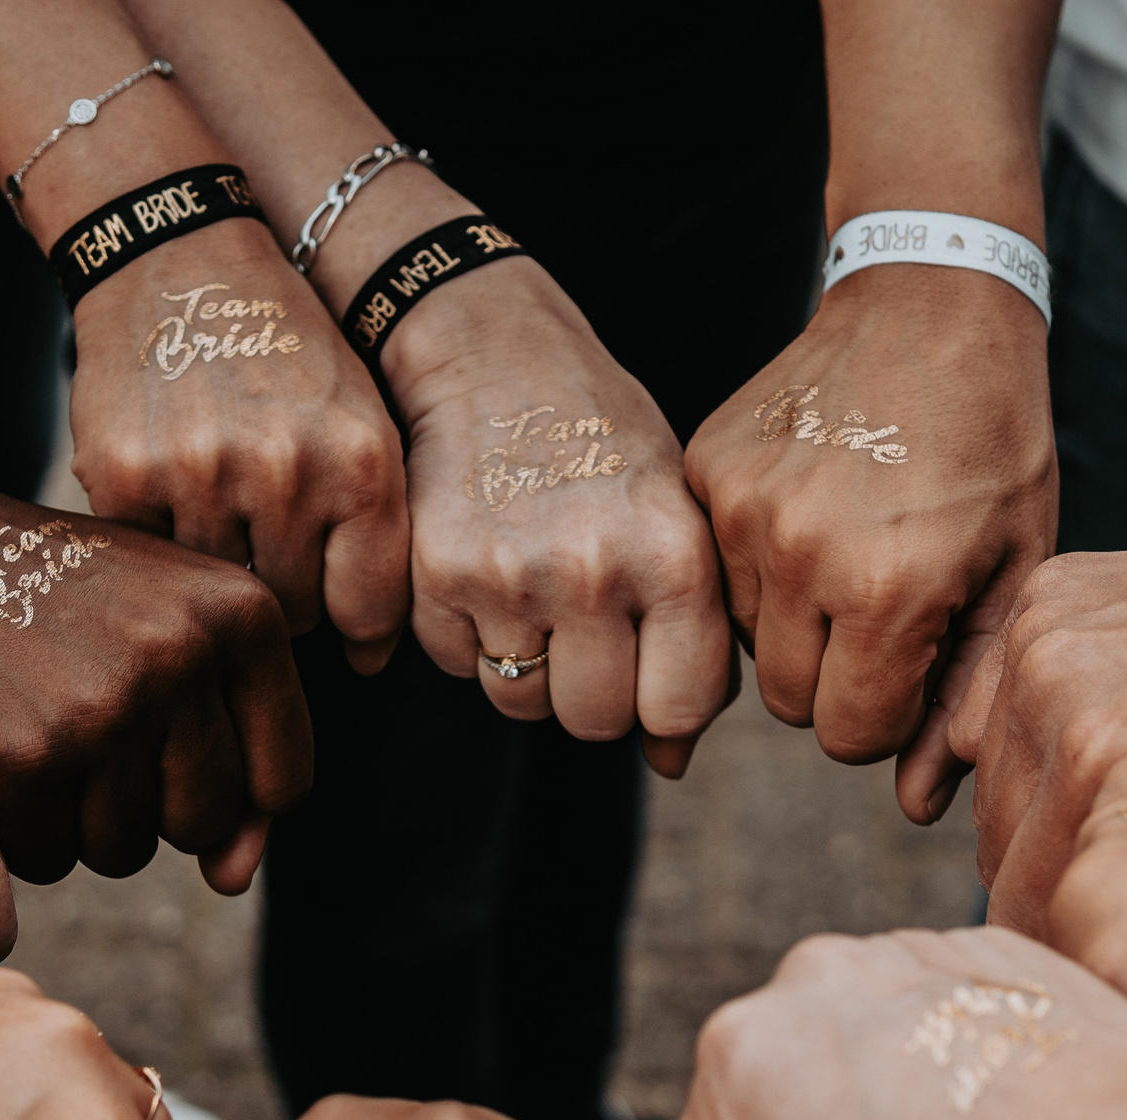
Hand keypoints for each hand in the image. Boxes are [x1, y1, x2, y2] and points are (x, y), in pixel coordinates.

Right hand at [0, 439, 310, 889]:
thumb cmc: (54, 596)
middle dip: (150, 807)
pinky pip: (50, 858)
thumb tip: (236, 880)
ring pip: (128, 851)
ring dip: (79, 820)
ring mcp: (104, 709)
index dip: (229, 790)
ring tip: (40, 732)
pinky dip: (19, 827)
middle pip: (204, 823)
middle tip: (88, 730)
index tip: (169, 746)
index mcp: (243, 616)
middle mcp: (184, 657)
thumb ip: (229, 750)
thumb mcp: (166, 629)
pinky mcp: (24, 756)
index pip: (285, 781)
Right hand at [69, 218, 410, 648]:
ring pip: (220, 589)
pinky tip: (171, 480)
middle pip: (295, 610)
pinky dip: (161, 535)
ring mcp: (199, 475)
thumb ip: (378, 535)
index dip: (357, 624)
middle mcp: (286, 471)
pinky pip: (154, 558)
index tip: (345, 616)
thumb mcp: (361, 421)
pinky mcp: (124, 476)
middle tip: (270, 525)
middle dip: (288, 584)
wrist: (177, 255)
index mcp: (361, 462)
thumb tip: (369, 657)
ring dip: (223, 560)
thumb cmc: (285, 350)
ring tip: (222, 495)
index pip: (368, 610)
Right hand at [384, 263, 731, 775]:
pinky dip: (469, 635)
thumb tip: (672, 764)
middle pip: (595, 721)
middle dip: (594, 692)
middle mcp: (594, 570)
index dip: (666, 704)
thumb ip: (691, 633)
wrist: (491, 349)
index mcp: (675, 554)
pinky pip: (458, 664)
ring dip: (529, 667)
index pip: (679, 709)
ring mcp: (509, 576)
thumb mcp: (672, 511)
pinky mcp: (435, 575)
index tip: (652, 667)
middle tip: (588, 628)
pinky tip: (487, 565)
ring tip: (536, 589)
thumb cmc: (600, 436)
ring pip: (521, 702)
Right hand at [684, 266, 1054, 804]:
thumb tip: (916, 809)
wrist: (931, 303)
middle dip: (839, 677)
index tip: (917, 658)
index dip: (888, 713)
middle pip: (791, 701)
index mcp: (891, 588)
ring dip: (793, 623)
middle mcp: (802, 554)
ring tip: (848, 551)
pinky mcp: (705, 471)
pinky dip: (757, 565)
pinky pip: (714, 574)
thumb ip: (967, 697)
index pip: (849, 735)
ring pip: (746, 642)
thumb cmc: (995, 445)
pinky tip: (809, 511)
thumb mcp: (1014, 573)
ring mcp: (743, 510)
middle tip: (884, 608)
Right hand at [1045, 722, 1126, 1036]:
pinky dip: (1124, 855)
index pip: (1080, 1031)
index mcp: (1119, 969)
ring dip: (1103, 913)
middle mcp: (1089, 884)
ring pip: (1060, 892)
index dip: (1126, 1042)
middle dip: (1104, 977)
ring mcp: (1105, 811)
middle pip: (1056, 961)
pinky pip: (1090, 834)